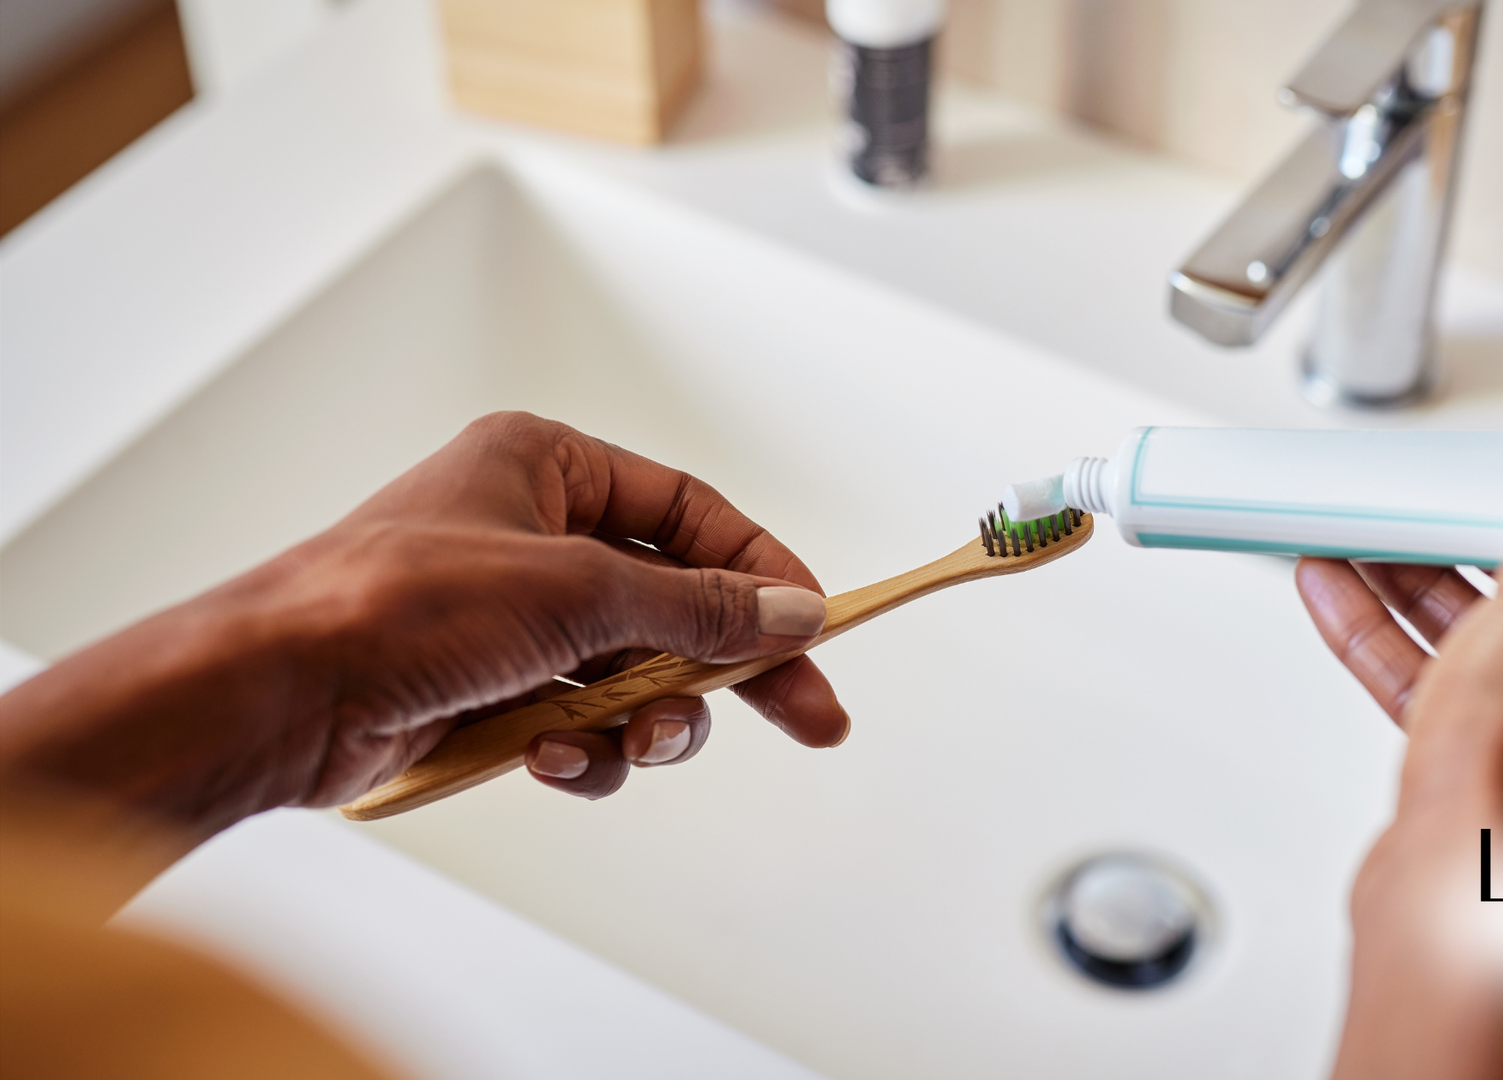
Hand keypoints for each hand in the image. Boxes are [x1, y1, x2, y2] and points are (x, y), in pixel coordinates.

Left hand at [0, 413, 849, 843]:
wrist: (277, 696)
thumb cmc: (397, 604)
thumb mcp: (576, 590)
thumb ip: (697, 605)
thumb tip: (792, 613)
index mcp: (547, 466)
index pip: (692, 513)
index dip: (761, 570)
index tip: (816, 626)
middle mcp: (535, 534)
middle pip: (678, 601)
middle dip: (733, 667)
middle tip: (810, 718)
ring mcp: (513, 618)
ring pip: (636, 675)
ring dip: (648, 720)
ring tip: (639, 743)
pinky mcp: (491, 691)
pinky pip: (581, 722)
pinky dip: (583, 749)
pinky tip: (552, 757)